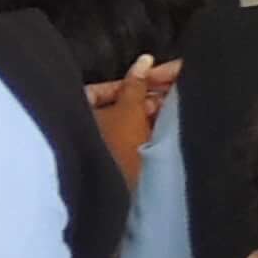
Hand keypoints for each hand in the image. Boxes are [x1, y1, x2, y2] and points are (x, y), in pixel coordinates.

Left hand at [87, 55, 179, 185]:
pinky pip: (136, 134)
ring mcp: (102, 144)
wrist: (115, 196)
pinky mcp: (118, 159)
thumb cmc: (114, 148)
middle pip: (122, 103)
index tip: (163, 73)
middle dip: (149, 92)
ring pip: (131, 119)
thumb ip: (136, 84)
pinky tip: (173, 118)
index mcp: (77, 110)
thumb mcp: (128, 110)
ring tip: (180, 100)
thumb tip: (143, 61)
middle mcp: (84, 125)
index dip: (138, 79)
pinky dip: (152, 126)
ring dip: (154, 108)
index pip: (109, 87)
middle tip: (179, 82)